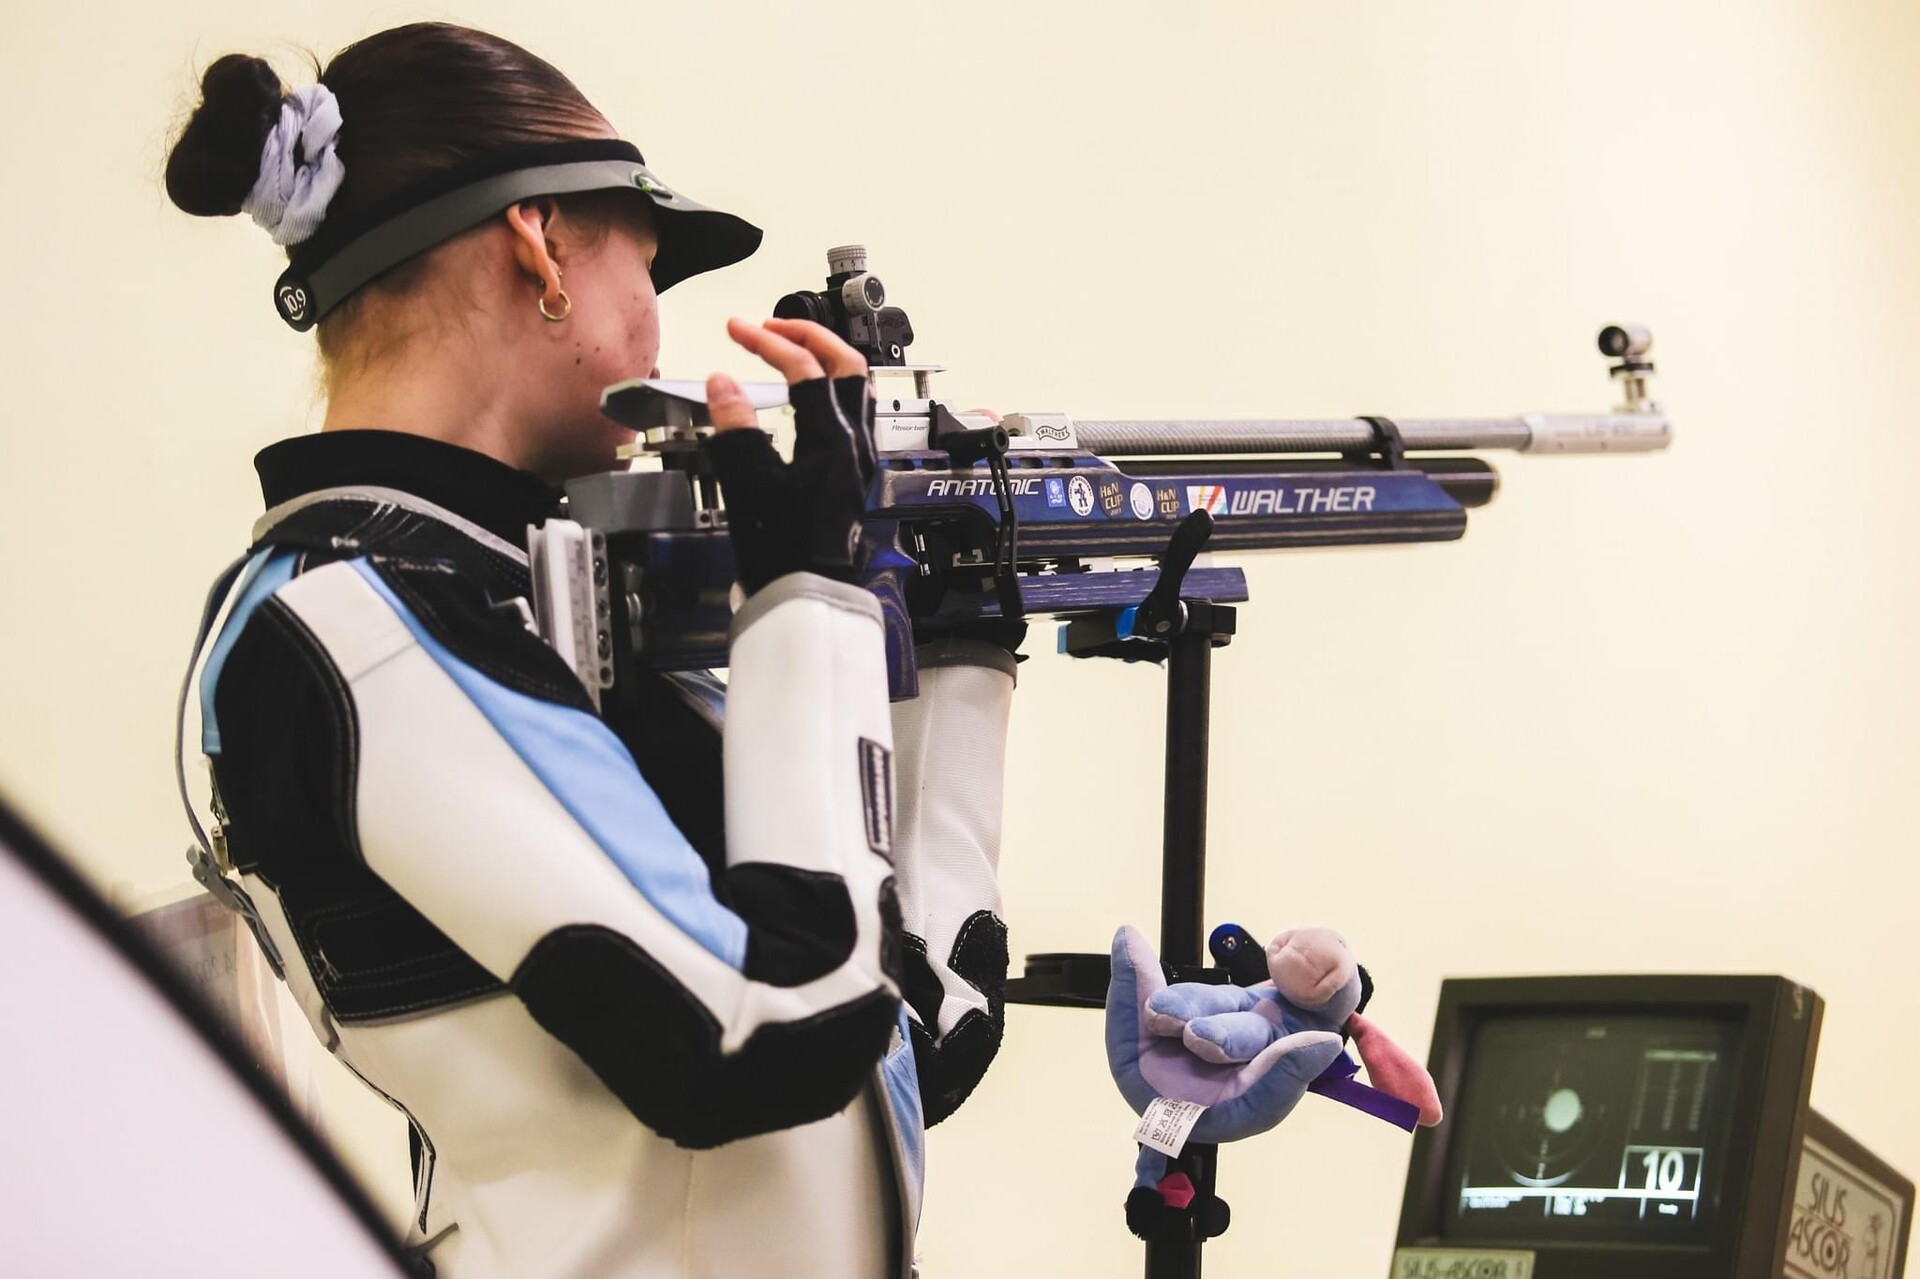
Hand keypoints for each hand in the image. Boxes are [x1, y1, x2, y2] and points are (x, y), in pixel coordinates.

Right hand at [703, 317, 874, 593]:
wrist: (808, 596)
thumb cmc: (785, 551)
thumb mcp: (748, 485)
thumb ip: (735, 428)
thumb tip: (723, 384)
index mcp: (833, 441)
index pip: (805, 370)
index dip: (769, 343)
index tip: (738, 330)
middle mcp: (855, 445)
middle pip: (846, 366)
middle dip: (808, 336)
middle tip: (770, 327)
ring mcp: (858, 460)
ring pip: (854, 389)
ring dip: (823, 360)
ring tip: (789, 350)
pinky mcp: (852, 474)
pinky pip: (850, 414)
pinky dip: (827, 390)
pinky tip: (805, 397)